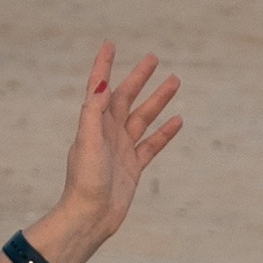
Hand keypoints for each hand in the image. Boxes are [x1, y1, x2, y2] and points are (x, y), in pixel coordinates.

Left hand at [34, 43, 182, 262]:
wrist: (90, 218)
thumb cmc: (84, 181)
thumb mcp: (87, 142)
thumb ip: (93, 113)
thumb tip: (101, 84)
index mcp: (94, 123)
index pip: (99, 87)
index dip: (103, 65)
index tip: (110, 44)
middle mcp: (107, 133)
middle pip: (126, 97)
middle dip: (139, 77)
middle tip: (154, 57)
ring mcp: (121, 149)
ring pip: (143, 117)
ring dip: (158, 99)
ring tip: (175, 81)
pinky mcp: (133, 167)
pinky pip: (152, 144)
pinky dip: (164, 132)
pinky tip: (178, 120)